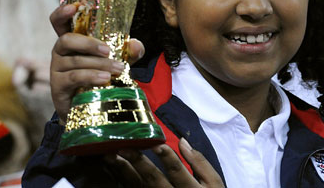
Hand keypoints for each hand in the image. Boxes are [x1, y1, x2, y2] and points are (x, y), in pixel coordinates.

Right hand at [49, 4, 143, 122]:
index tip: (74, 6)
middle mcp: (60, 52)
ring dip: (99, 64)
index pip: (58, 22)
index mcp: (72, 40)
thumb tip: (136, 45)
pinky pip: (74, 77)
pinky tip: (105, 80)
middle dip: (89, 43)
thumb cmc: (102, 76)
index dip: (62, 12)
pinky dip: (92, 77)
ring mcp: (56, 69)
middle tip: (109, 51)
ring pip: (76, 61)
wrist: (91, 107)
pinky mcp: (58, 86)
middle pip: (67, 40)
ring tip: (118, 70)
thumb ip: (128, 51)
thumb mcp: (117, 61)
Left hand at [107, 138, 224, 187]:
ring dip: (123, 172)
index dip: (167, 158)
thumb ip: (200, 162)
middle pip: (153, 180)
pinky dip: (122, 182)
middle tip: (123, 147)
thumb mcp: (214, 183)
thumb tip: (182, 140)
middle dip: (138, 163)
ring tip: (110, 157)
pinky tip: (112, 171)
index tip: (155, 144)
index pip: (178, 171)